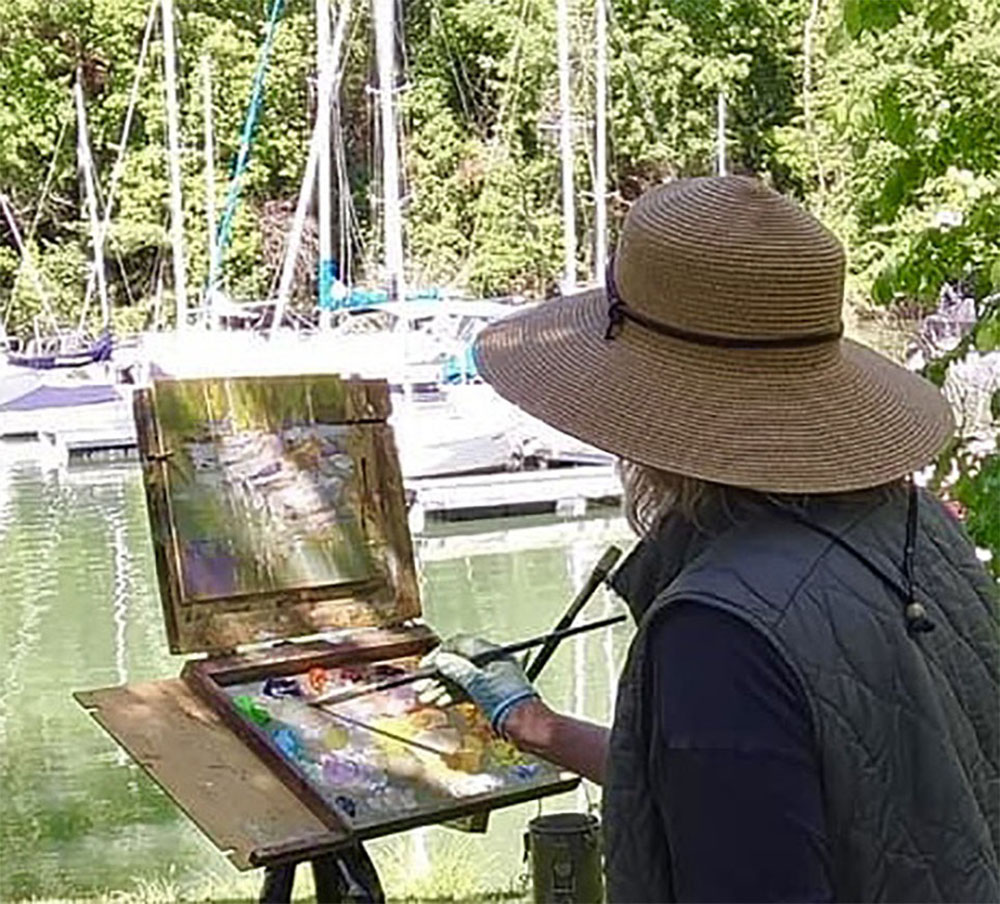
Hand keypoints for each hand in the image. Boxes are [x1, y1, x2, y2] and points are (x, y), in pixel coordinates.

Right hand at [418, 634, 538, 733]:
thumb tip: (442, 659)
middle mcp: (493, 663)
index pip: (461, 644)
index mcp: (492, 653)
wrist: (525, 727)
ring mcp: (492, 679)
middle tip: (423, 685)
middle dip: (439, 675)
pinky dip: (454, 695)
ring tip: (427, 698)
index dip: (440, 653)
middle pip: (459, 662)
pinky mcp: (492, 695)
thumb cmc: (508, 703)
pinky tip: (441, 702)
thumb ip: (457, 669)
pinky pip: (468, 690)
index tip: (426, 666)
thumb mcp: (477, 683)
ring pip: (462, 678)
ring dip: (443, 687)